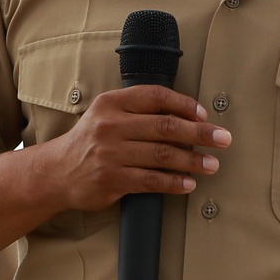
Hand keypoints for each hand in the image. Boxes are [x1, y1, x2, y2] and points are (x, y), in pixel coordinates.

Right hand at [39, 84, 229, 211]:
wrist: (57, 172)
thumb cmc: (90, 141)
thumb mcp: (106, 114)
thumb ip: (138, 111)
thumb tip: (187, 117)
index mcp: (110, 103)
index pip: (155, 96)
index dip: (184, 104)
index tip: (204, 115)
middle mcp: (109, 126)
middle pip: (164, 126)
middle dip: (199, 134)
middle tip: (223, 139)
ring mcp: (109, 154)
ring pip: (161, 155)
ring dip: (192, 161)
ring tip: (211, 164)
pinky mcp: (111, 180)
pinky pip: (151, 181)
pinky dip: (174, 183)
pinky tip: (188, 183)